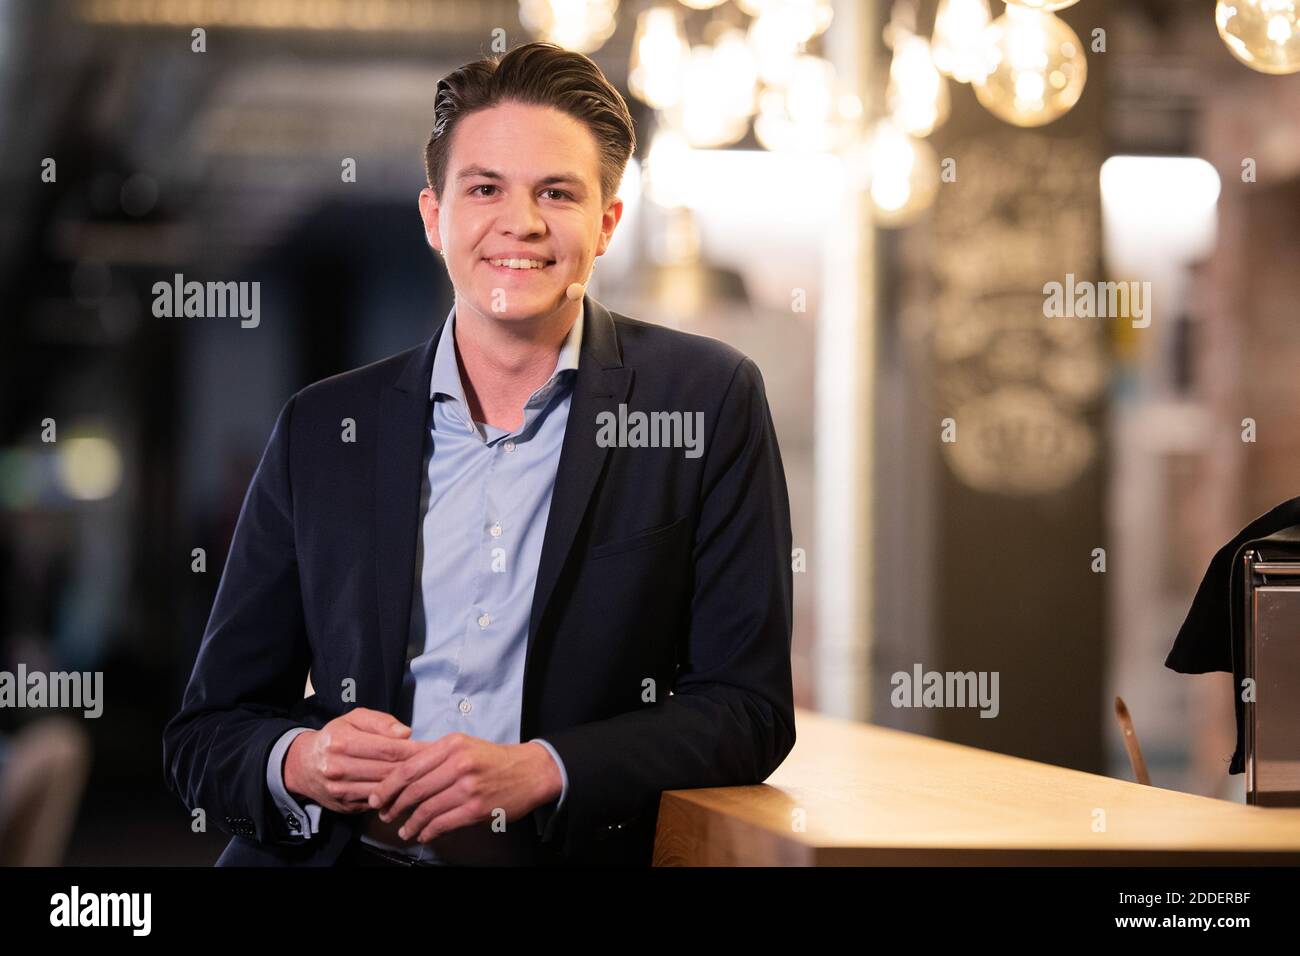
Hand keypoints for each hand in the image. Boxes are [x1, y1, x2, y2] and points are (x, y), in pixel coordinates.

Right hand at [283, 707, 423, 813]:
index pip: (388, 748)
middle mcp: (339, 767)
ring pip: (385, 790)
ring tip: (429, 777)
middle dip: (416, 768)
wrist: (303, 765)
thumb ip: (381, 722)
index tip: (434, 748)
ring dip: (409, 785)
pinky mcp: (346, 806)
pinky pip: (378, 803)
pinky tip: (410, 791)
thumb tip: (406, 733)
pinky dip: (396, 798)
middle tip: (438, 764)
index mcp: (342, 741)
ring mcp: (341, 790)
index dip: (414, 749)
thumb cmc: (336, 737)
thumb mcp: (354, 718)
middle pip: (388, 770)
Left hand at [366, 733, 561, 842]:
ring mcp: (467, 787)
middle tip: (384, 814)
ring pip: (426, 809)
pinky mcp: (475, 809)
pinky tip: (424, 834)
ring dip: (410, 823)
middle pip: (414, 789)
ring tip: (403, 830)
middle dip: (394, 805)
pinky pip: (442, 823)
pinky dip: (428, 832)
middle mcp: (458, 764)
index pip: (409, 767)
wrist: (530, 772)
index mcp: (451, 745)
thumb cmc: (493, 759)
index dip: (388, 785)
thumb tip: (400, 771)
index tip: (376, 796)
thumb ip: (435, 755)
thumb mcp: (464, 745)